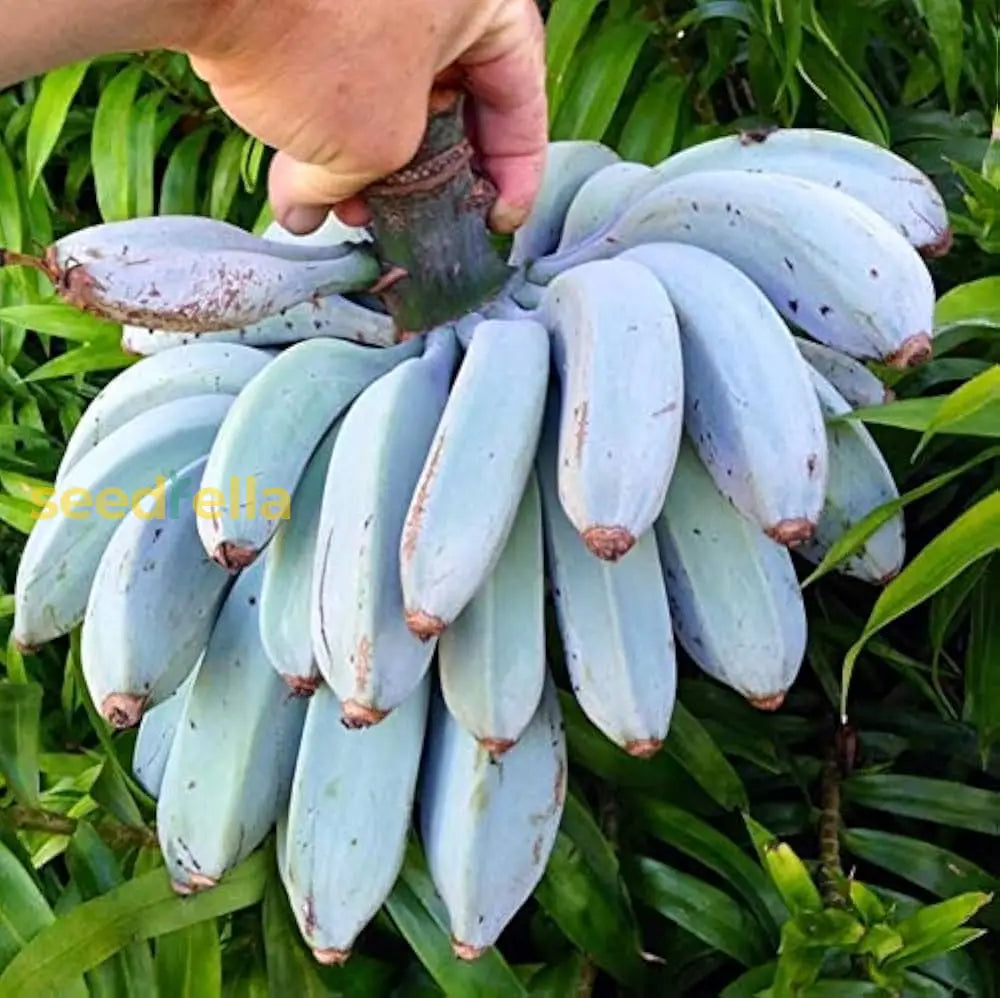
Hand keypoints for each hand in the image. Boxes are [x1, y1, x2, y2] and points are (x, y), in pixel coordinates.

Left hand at [188, 0, 547, 233]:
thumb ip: (363, 185)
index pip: (520, 100)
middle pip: (453, 99)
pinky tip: (299, 181)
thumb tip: (307, 213)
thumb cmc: (316, 41)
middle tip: (414, 225)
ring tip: (344, 210)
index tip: (494, 222)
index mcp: (485, 1)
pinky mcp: (314, 0)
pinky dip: (325, 124)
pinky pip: (339, 69)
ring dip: (370, 160)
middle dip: (427, 175)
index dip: (513, 174)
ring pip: (390, 89)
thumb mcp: (373, 141)